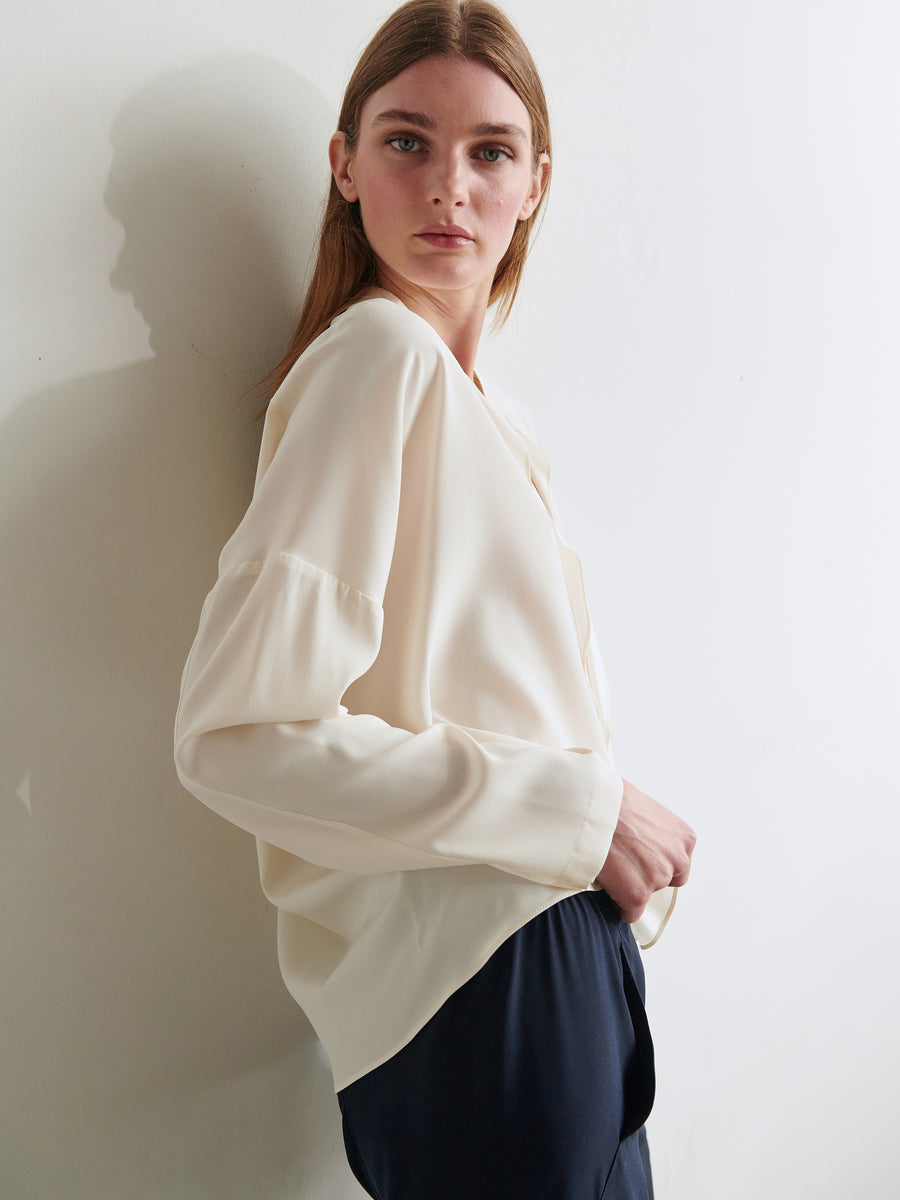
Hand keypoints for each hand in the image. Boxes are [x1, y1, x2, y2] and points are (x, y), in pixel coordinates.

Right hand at [594, 778, 695, 923]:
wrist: (591, 805)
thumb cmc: (611, 798)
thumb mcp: (645, 808)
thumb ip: (652, 830)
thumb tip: (640, 838)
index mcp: (684, 838)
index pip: (678, 864)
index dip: (655, 862)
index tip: (638, 858)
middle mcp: (678, 859)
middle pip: (665, 881)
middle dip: (645, 875)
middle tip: (622, 864)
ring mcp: (658, 878)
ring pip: (645, 895)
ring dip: (628, 886)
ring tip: (608, 866)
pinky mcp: (637, 894)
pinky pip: (630, 913)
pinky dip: (618, 905)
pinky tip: (606, 886)